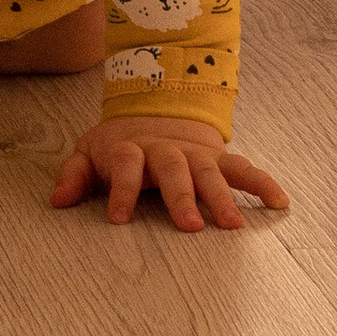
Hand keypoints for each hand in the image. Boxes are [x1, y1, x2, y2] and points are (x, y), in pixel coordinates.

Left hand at [50, 114, 288, 231]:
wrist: (155, 108)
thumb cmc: (119, 146)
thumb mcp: (90, 152)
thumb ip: (74, 174)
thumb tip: (57, 201)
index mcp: (131, 149)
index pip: (125, 165)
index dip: (121, 189)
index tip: (119, 218)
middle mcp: (166, 150)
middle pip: (174, 169)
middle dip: (182, 197)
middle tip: (191, 227)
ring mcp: (195, 153)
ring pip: (210, 171)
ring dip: (222, 196)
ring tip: (233, 226)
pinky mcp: (217, 158)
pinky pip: (243, 169)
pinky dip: (262, 183)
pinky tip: (280, 203)